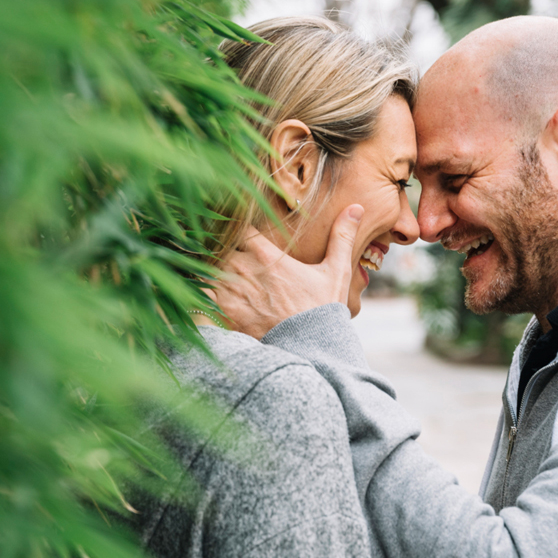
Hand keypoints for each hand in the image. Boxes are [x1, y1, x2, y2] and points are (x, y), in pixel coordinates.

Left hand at [207, 204, 363, 338]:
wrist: (310, 349)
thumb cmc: (322, 310)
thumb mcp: (336, 271)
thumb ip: (342, 237)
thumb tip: (357, 207)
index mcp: (268, 256)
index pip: (240, 229)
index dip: (236, 228)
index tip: (238, 230)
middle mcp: (245, 271)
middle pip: (219, 246)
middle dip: (221, 246)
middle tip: (221, 246)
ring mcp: (231, 293)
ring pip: (207, 267)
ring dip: (209, 266)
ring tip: (211, 265)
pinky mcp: (223, 313)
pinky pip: (202, 294)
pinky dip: (201, 288)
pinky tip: (205, 287)